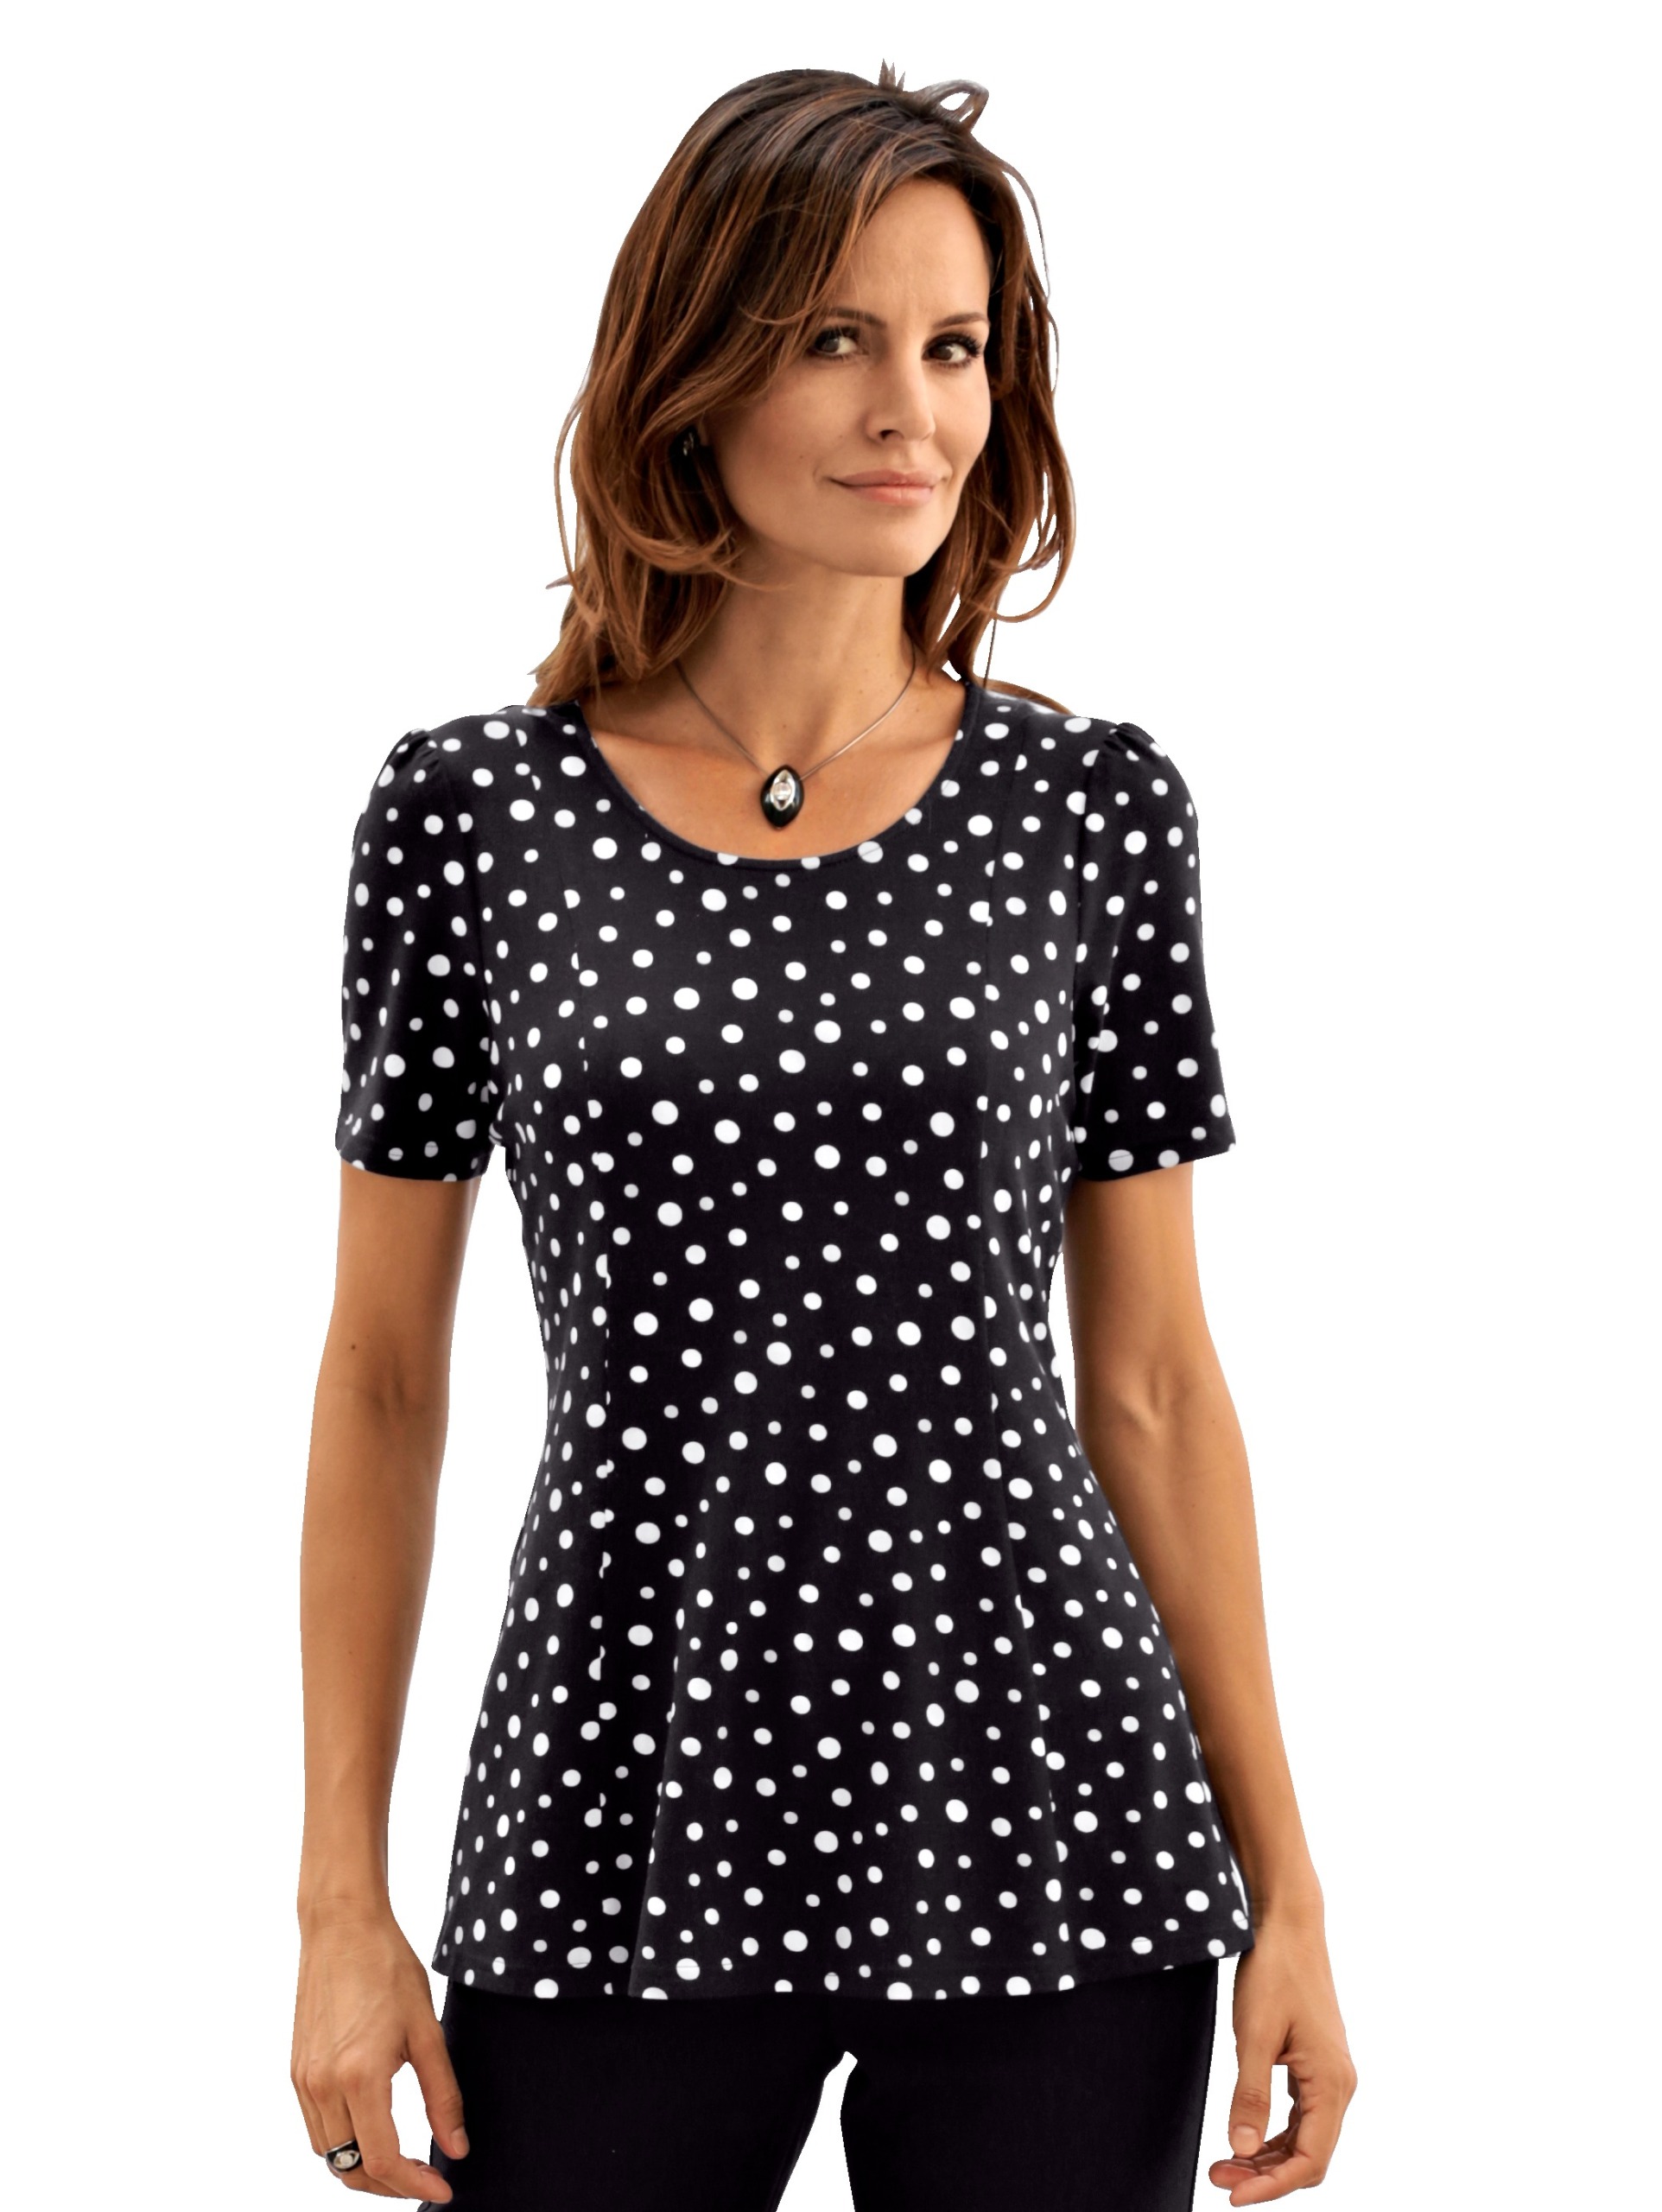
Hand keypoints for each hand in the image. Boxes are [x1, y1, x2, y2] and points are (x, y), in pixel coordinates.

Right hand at [291, 1903, 467, 2199]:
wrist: (341, 1926)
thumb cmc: (387, 1967)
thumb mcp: (427, 2030)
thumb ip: (443, 2095)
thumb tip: (457, 2148)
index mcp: (359, 2077)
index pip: (383, 2160)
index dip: (414, 2185)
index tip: (442, 2188)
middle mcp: (322, 2086)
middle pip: (351, 2167)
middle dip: (389, 2184)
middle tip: (426, 2177)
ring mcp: (303, 2080)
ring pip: (329, 2154)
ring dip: (364, 2167)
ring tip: (403, 2159)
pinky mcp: (296, 2071)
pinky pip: (316, 2128)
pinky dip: (343, 2143)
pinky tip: (372, 2129)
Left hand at [1206, 1910, 1356, 2201]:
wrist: (1289, 1925)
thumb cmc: (1274, 1972)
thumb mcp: (1254, 2034)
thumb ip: (1249, 2095)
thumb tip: (1241, 2151)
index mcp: (1332, 2083)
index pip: (1310, 2160)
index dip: (1272, 2186)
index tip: (1233, 2196)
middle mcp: (1339, 2085)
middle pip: (1309, 2156)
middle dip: (1266, 2175)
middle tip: (1217, 2177)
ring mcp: (1330, 2075)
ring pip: (1305, 2138)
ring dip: (1268, 2157)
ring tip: (1223, 2163)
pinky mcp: (1316, 2064)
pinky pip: (1301, 2115)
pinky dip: (1275, 2134)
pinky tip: (1245, 2136)